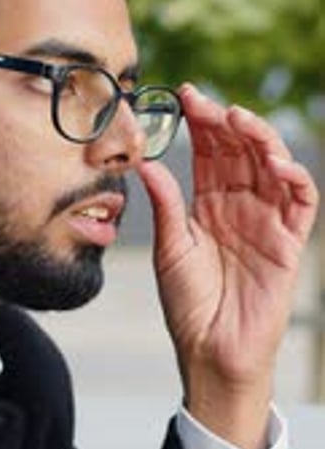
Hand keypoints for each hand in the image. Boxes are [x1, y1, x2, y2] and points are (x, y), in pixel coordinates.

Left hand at [137, 84, 318, 448]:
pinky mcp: (289, 242)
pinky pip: (301, 201)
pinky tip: (276, 163)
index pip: (210, 152)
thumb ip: (166, 206)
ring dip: (262, 139)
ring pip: (273, 166)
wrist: (211, 352)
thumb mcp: (170, 250)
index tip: (185, 96)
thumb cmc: (188, 306)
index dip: (202, 123)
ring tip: (240, 121)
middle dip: (228, 122)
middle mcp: (240, 206)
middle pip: (242, 150)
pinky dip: (294, 177)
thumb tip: (146, 162)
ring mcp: (267, 221)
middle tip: (209, 104)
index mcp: (209, 204)